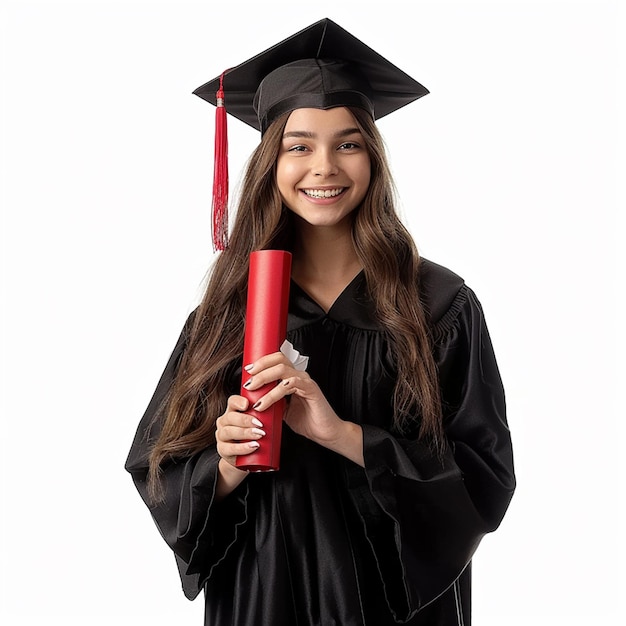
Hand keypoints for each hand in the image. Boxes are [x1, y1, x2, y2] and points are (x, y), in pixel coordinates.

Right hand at [215, 395, 265, 467]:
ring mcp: (221, 436)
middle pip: (230, 417)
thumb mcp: (258, 421)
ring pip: (229, 432)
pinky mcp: (222, 450)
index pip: (232, 401)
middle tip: (261, 424)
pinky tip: (253, 446)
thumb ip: (267, 411)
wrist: (245, 458)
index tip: (248, 404)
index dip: (238, 401)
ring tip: (259, 435)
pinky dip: (242, 448)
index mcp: (232, 411)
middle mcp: (224, 422)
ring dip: (245, 433)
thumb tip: (283, 399)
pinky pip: (229, 448)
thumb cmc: (254, 435)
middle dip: (246, 420)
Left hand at [243, 352, 363, 464]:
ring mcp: (306, 381)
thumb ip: (271, 401)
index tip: (247, 370)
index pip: (277, 360)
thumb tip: (252, 400)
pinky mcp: (311, 390)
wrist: (326, 433)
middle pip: (278, 360)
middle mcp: (299, 376)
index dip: (262, 362)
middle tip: (248, 380)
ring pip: (282, 370)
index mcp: (293, 378)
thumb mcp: (282, 410)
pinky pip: (290, 384)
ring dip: (264, 379)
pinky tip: (265, 402)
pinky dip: (275, 392)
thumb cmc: (307, 421)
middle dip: (260, 367)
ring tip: (252, 391)